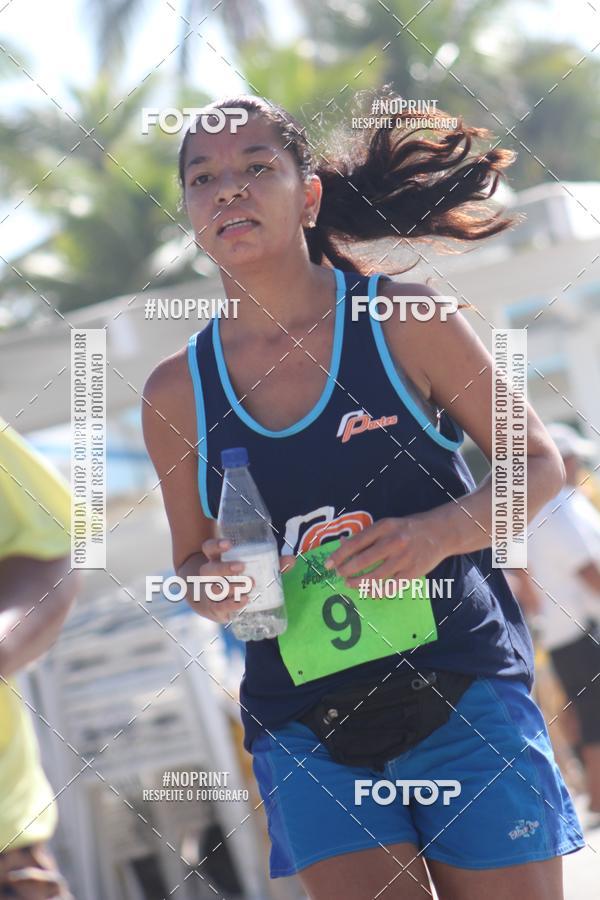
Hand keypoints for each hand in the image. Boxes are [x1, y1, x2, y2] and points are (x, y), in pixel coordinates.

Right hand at [196, 538, 295, 624]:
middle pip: (209, 569)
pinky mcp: (214, 608)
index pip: (209, 548)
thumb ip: (270, 564)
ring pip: (214, 588)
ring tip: (248, 586)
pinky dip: (233, 604)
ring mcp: (209, 592)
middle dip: (224, 568)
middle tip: (241, 566)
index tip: (229, 544)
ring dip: (231, 587)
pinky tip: (245, 601)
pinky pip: (220, 607)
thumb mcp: (248, 569)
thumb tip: (291, 560)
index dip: (216, 545)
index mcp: (216, 560)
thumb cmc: (235, 580)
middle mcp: (209, 576)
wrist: (214, 603)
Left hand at [322, 514, 449, 587]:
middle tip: (339, 575)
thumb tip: (341, 543)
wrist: (439, 532)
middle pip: (363, 560)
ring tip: (350, 584)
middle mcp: (393, 542)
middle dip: (347, 570)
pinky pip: (391, 586)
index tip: (327, 564)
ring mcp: (404, 558)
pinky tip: (369, 592)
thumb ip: (365, 535)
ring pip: (376, 576)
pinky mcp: (413, 572)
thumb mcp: (386, 525)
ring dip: (359, 582)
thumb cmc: (407, 528)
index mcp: (384, 527)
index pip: (355, 543)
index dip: (339, 555)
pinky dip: (378, 591)